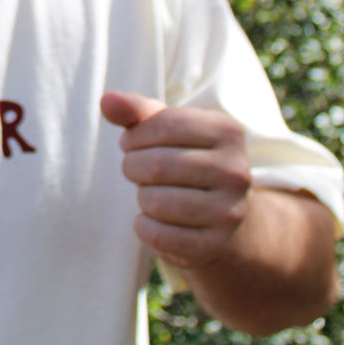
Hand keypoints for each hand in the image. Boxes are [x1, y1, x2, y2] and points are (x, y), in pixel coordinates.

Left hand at [100, 91, 251, 268]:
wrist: (220, 214)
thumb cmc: (183, 158)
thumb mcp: (165, 128)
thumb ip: (135, 110)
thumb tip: (107, 100)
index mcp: (227, 131)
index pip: (165, 124)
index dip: (136, 135)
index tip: (131, 143)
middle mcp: (236, 171)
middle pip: (158, 165)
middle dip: (133, 167)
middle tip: (137, 170)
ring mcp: (230, 211)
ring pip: (158, 202)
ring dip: (142, 198)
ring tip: (151, 193)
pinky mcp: (215, 244)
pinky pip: (160, 236)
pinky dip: (145, 227)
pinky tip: (154, 219)